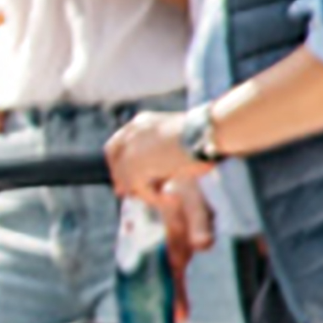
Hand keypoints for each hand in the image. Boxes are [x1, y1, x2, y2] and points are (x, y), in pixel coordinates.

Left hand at [102, 116, 219, 260]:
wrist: (208, 133)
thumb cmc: (207, 136)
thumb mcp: (178, 140)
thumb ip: (163, 152)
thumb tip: (162, 176)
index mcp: (141, 122)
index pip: (118, 142)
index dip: (118, 160)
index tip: (124, 175)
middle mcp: (132, 134)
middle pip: (114, 159)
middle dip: (120, 177)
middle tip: (127, 194)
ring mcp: (131, 150)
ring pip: (127, 179)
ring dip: (145, 192)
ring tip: (167, 199)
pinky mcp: (136, 167)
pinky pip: (141, 190)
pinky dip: (155, 199)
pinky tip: (173, 200)